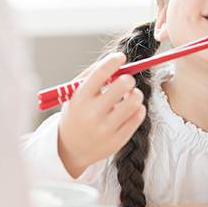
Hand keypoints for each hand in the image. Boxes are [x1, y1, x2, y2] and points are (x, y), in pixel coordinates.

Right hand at [57, 53, 146, 177]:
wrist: (69, 149)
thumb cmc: (76, 114)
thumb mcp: (75, 94)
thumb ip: (92, 75)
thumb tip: (116, 59)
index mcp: (80, 99)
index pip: (100, 74)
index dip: (113, 61)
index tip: (121, 57)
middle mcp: (92, 114)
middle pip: (122, 85)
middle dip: (128, 79)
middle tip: (126, 81)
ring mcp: (106, 129)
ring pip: (135, 101)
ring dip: (136, 93)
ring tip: (129, 95)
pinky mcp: (118, 140)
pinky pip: (139, 116)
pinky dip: (139, 108)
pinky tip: (130, 109)